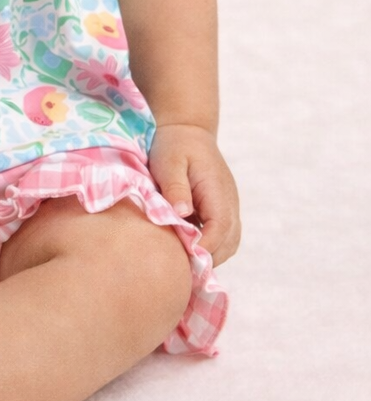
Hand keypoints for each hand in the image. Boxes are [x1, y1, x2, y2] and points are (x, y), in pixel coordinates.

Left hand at [147, 124, 240, 266]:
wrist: (186, 131)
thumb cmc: (174, 145)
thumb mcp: (170, 162)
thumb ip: (176, 187)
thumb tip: (182, 214)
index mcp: (218, 191)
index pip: (221, 228)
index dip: (204, 248)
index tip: (184, 258)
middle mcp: (229, 203)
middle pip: (229, 243)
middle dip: (207, 259)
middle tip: (180, 269)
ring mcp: (228, 208)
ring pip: (228, 244)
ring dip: (209, 256)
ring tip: (184, 264)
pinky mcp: (220, 211)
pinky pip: (221, 238)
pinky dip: (208, 248)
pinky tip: (186, 250)